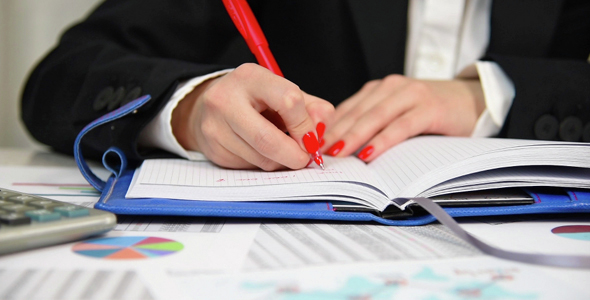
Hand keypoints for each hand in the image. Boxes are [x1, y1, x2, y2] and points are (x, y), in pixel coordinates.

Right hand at [171, 63, 333, 169]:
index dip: (306, 125)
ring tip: (282, 149)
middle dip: (294, 155)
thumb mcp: (284, 92)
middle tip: (305, 158)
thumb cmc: (255, 99)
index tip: (312, 138)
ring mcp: (215, 127)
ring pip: (261, 158)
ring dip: (281, 161)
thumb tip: (321, 130)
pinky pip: (249, 167)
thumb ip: (311, 108)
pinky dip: (264, 164)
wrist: (210, 106)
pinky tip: (261, 151)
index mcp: (250, 77)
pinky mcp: (213, 150)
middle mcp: (226, 100)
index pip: (289, 101)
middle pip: (268, 139)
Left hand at [321, 74, 484, 161]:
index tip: (308, 146)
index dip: (326, 128)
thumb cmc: (429, 110)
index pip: (346, 110)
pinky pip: (400, 126)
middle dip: (333, 134)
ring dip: (353, 136)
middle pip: (355, 113)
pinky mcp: (429, 108)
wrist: (472, 98)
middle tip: (315, 153)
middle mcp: (390, 87)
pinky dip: (383, 140)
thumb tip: (339, 147)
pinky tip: (369, 154)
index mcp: (378, 89)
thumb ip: (372, 123)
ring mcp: (410, 95)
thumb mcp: (396, 112)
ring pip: (374, 117)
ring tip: (336, 154)